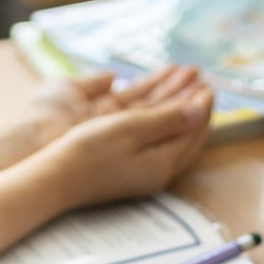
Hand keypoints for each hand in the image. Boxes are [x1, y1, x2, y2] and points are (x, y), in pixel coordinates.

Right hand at [41, 68, 212, 209]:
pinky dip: (164, 125)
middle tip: (203, 86)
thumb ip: (168, 119)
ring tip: (186, 93)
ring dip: (180, 114)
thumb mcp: (131, 128)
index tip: (207, 85)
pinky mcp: (129, 172)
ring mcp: (144, 174)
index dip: (201, 105)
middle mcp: (159, 172)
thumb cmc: (90, 149)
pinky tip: (159, 117)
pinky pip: (158, 144)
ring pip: (173, 140)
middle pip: (188, 137)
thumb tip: (200, 110)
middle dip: (195, 109)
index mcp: (164, 162)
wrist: (56, 178)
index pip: (193, 130)